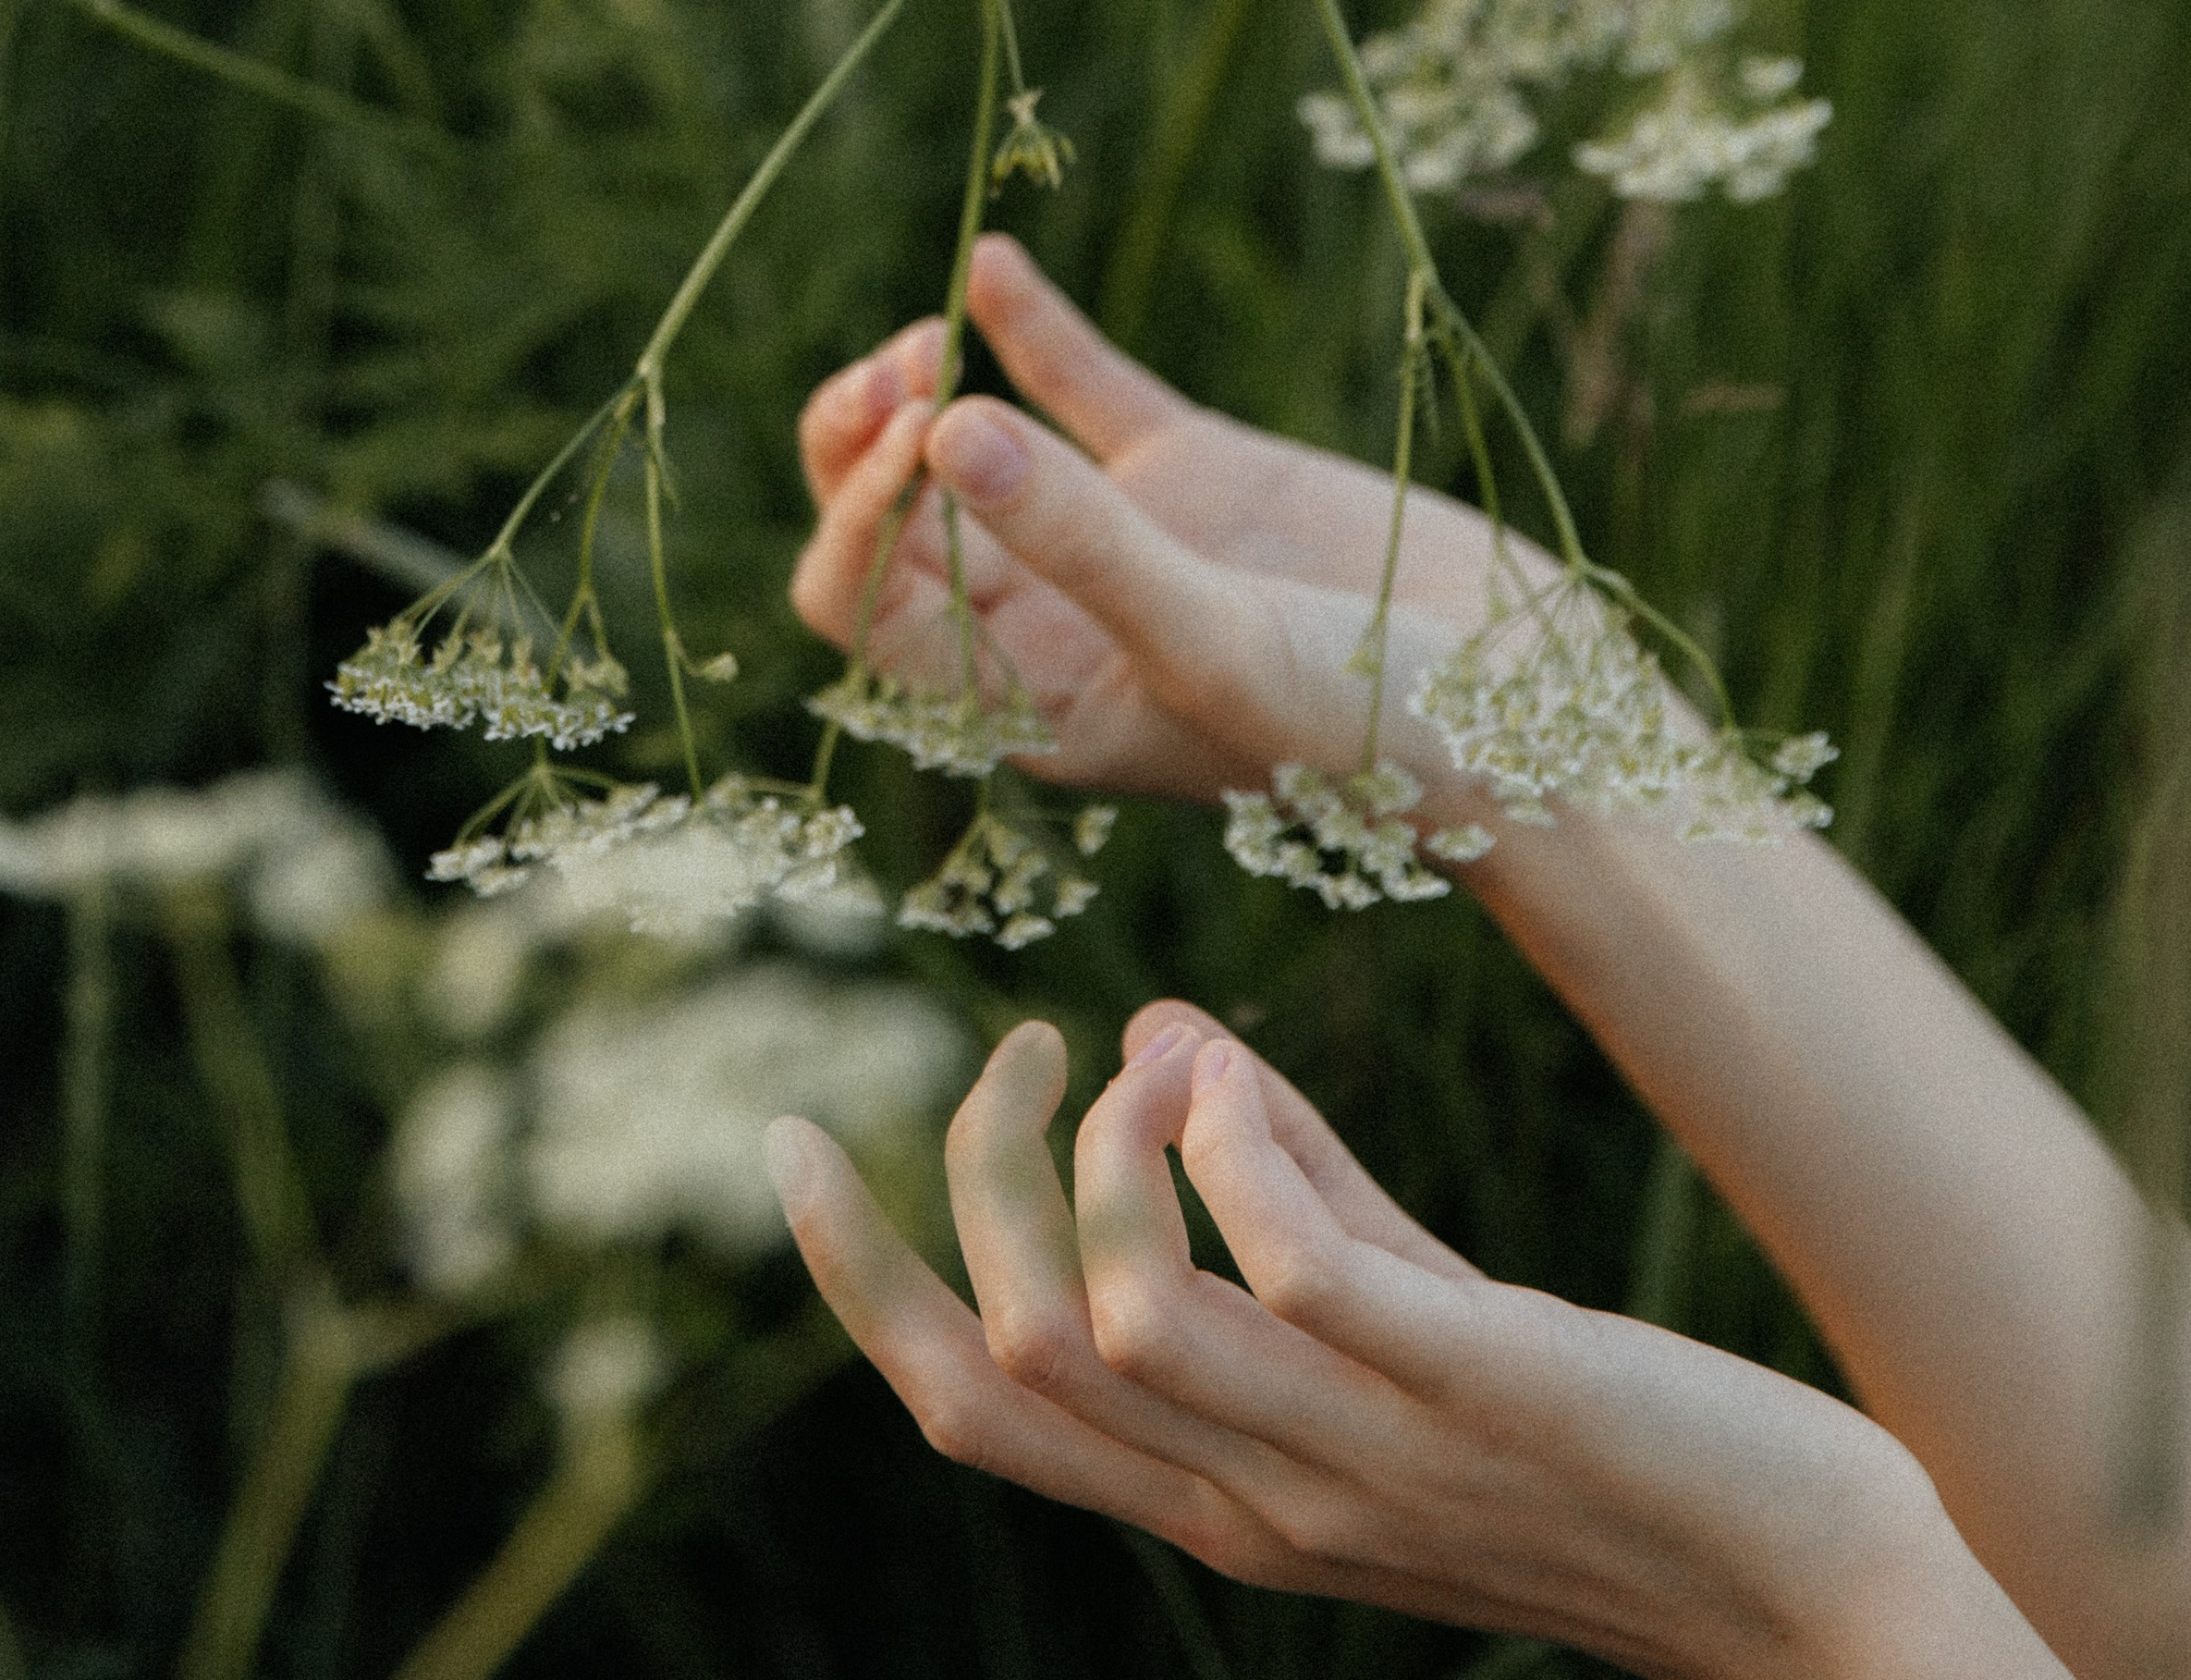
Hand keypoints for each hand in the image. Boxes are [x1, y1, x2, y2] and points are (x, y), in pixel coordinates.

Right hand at [768, 1004, 2057, 1679]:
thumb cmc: (1593, 1425)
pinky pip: (1286, 1271)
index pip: (973, 1405)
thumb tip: (1152, 1029)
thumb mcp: (1404, 1300)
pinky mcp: (1461, 1387)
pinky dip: (1226, 1142)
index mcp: (1218, 1492)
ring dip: (1099, 1146)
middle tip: (1018, 1045)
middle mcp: (1255, 1499)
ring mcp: (1353, 1456)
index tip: (792, 1142)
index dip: (858, 1276)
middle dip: (952, 1183)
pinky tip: (1229, 1067)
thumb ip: (1283, 1176)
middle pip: (1004, 1365)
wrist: (1801, 1565)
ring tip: (1141, 1046)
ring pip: (1113, 1322)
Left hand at [792, 233, 1544, 797]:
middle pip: (898, 522)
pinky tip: (991, 264)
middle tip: (897, 374)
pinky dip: (1031, 330)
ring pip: (974, 449)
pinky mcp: (1197, 473)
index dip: (859, 517)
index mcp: (1029, 705)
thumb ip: (1080, 544)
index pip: (870, 608)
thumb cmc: (1370, 730)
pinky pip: (1085, 390)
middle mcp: (1054, 624)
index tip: (913, 436)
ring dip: (929, 387)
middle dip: (867, 447)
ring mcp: (1123, 537)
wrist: (1536, 712)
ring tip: (928, 333)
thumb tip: (942, 431)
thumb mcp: (1211, 643)